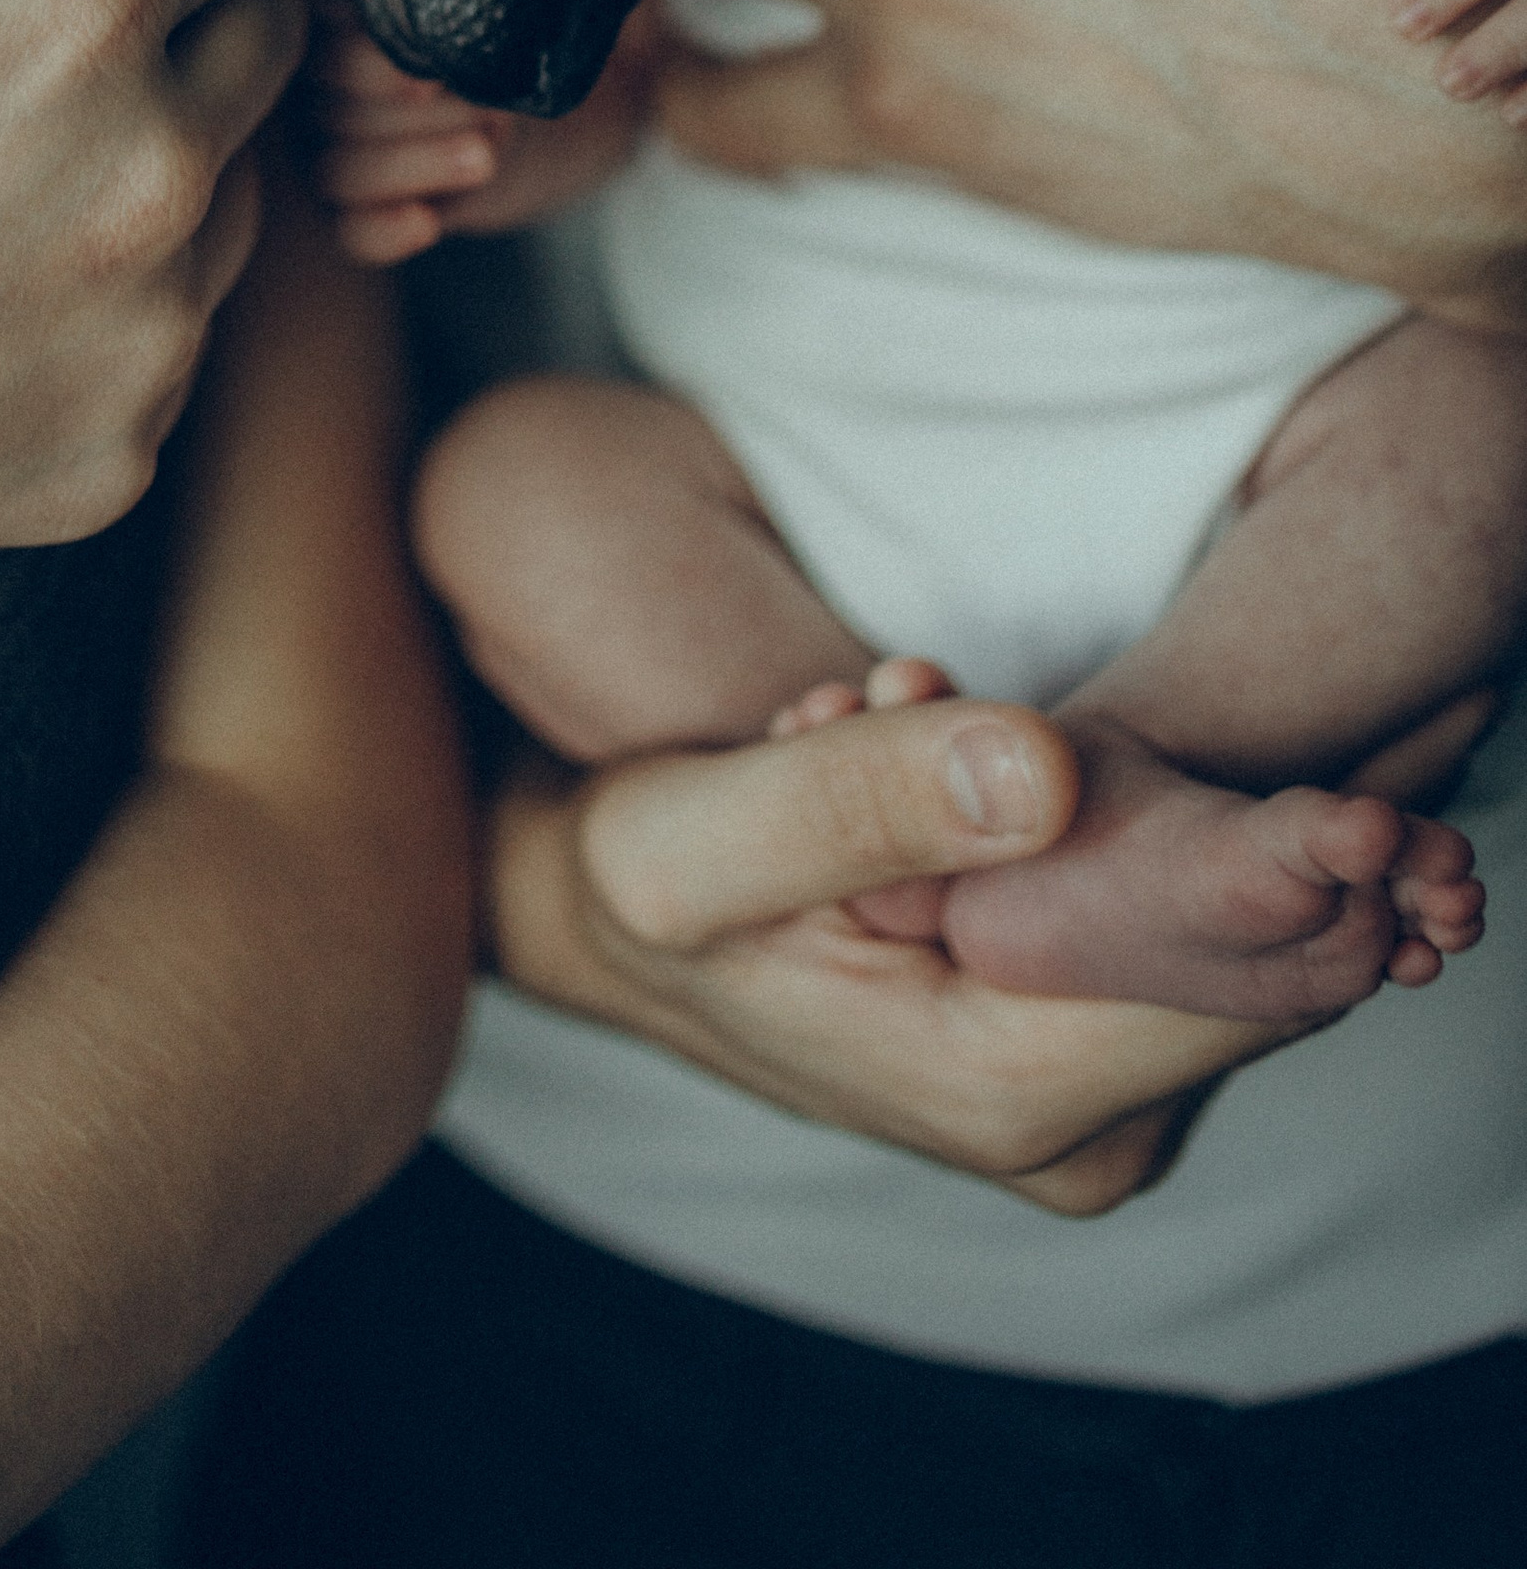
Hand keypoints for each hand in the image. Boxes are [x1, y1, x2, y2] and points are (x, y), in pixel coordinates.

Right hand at [309, 0, 667, 264]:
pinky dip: (383, 231)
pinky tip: (426, 224)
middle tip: (486, 110)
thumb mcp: (505, 1)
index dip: (371, 67)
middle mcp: (323, 90)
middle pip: (333, 113)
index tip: (433, 77)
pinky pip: (353, 232)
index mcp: (338, 26)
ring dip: (411, 167)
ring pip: (338, 172)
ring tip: (484, 156)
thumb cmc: (515, 35)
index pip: (325, 52)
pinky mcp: (369, 212)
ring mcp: (338, 153)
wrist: (552, 108)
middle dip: (413, 118)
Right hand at [484, 669, 1288, 1213]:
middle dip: (1084, 789)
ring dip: (1052, 790)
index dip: (1212, 832)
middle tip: (891, 710)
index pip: (1232, 971)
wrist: (612, 926)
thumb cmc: (647, 885)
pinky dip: (1049, 820)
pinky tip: (917, 766)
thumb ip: (863, 799)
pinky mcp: (1080, 1049)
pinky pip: (1133, 910)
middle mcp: (1076, 1133)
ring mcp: (1087, 1101)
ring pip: (1171, 905)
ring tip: (876, 727)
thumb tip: (1056, 769)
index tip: (1047, 726)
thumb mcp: (697, 831)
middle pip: (1215, 936)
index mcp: (1007, 1096)